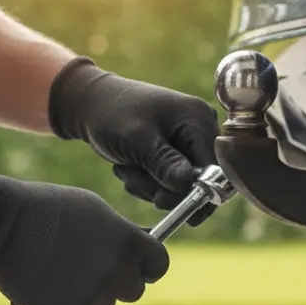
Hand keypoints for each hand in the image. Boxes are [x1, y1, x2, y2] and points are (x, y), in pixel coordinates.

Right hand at [0, 166, 169, 304]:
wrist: (3, 225)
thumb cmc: (48, 209)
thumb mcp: (95, 211)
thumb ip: (121, 234)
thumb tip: (136, 248)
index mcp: (129, 246)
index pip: (159, 265)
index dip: (148, 264)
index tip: (139, 264)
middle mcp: (116, 276)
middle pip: (134, 291)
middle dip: (120, 281)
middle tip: (97, 267)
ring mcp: (91, 298)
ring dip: (92, 294)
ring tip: (66, 271)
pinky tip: (51, 283)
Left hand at [48, 58, 219, 225]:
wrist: (90, 103)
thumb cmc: (111, 114)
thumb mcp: (136, 139)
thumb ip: (164, 163)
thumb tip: (190, 186)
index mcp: (199, 120)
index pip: (214, 169)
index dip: (194, 192)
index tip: (161, 201)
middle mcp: (202, 130)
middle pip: (199, 182)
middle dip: (164, 188)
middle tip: (132, 178)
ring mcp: (189, 142)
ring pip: (182, 187)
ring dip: (151, 186)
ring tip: (127, 168)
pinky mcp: (177, 153)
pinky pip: (171, 183)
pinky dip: (149, 183)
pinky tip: (131, 167)